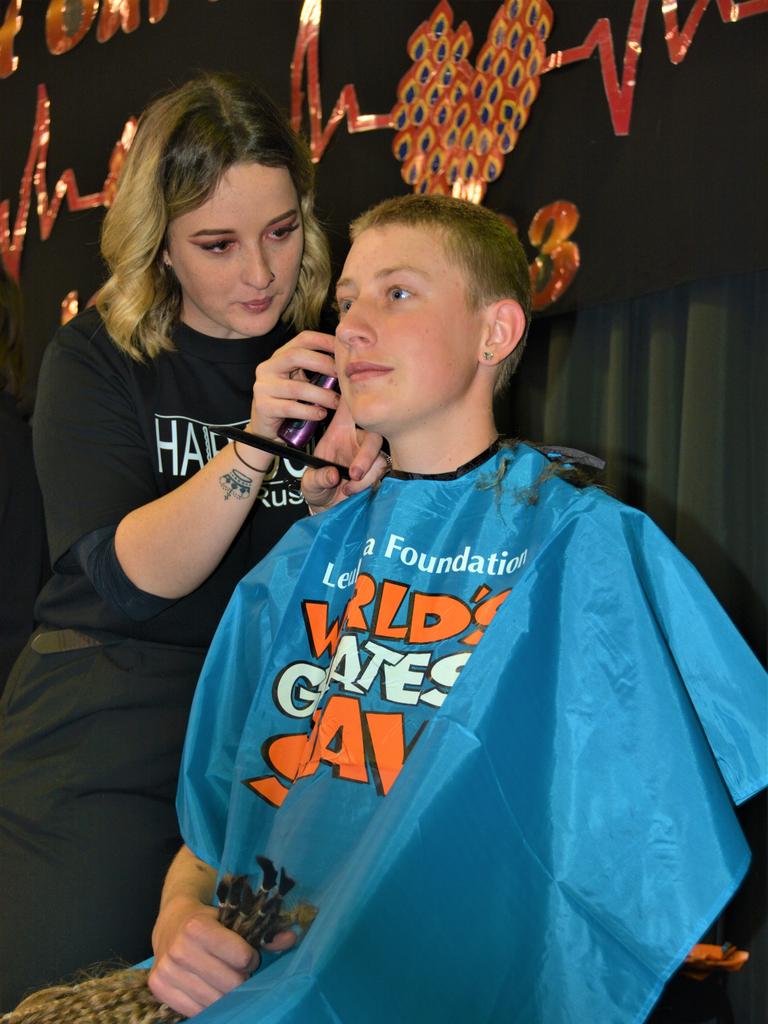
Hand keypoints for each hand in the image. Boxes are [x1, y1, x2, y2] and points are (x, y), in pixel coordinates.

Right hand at [149, 895, 294, 1016]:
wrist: (170, 923)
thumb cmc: (209, 920)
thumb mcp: (233, 918)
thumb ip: (262, 931)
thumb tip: (291, 939)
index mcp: (196, 927)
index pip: (241, 957)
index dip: (250, 959)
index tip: (248, 956)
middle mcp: (178, 950)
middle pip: (229, 983)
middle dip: (241, 980)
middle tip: (239, 972)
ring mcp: (166, 971)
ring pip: (212, 1000)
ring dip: (226, 995)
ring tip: (226, 981)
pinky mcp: (159, 988)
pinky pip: (194, 1010)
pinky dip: (208, 1004)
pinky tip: (211, 990)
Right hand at [248, 330, 340, 438]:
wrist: (268, 430)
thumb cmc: (291, 403)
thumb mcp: (303, 382)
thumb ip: (316, 371)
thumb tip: (345, 365)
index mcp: (280, 357)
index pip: (302, 339)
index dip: (324, 340)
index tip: (342, 349)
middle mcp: (268, 368)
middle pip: (296, 355)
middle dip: (323, 363)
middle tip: (341, 376)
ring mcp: (263, 387)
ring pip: (297, 387)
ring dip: (322, 395)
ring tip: (336, 402)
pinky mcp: (263, 406)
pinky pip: (291, 408)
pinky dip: (310, 411)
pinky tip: (321, 414)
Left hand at [302, 398, 388, 512]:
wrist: (327, 508)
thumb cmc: (317, 487)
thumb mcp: (310, 483)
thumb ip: (319, 477)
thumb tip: (333, 475)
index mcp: (339, 431)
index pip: (348, 407)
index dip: (355, 395)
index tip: (357, 387)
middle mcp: (356, 439)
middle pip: (373, 434)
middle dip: (366, 455)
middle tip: (354, 474)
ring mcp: (369, 455)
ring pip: (379, 456)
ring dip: (367, 475)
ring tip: (347, 488)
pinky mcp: (377, 470)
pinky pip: (381, 472)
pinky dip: (367, 484)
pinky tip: (352, 492)